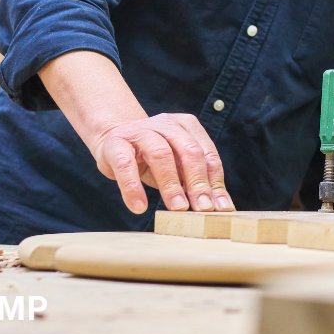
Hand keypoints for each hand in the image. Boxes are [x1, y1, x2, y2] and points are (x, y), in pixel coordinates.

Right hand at [40, 50, 233, 214]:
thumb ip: (195, 180)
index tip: (221, 208)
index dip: (215, 182)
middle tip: (203, 209)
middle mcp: (167, 124)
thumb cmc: (152, 157)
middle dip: (198, 182)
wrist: (113, 139)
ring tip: (177, 209)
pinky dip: (133, 187)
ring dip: (171, 184)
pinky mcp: (116, 143)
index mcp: (187, 126)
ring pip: (161, 154)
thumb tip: (217, 207)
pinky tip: (139, 207)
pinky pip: (126, 165)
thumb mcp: (177, 165)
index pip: (208, 154)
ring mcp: (141, 131)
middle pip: (189, 151)